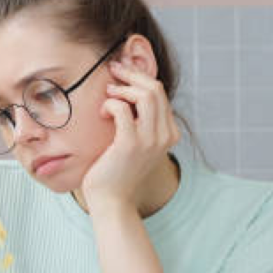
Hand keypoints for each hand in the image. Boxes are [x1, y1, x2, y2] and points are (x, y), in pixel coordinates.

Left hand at [80, 60, 179, 212]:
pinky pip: (123, 110)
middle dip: (132, 74)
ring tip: (108, 93)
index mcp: (169, 134)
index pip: (160, 94)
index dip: (140, 78)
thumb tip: (126, 94)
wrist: (111, 201)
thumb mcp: (134, 144)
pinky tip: (102, 113)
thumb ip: (138, 123)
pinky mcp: (130, 144)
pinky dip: (111, 104)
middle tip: (113, 70)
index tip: (122, 72)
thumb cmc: (116, 171)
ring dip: (123, 88)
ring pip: (145, 95)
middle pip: (155, 89)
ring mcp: (149, 140)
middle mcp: (164, 136)